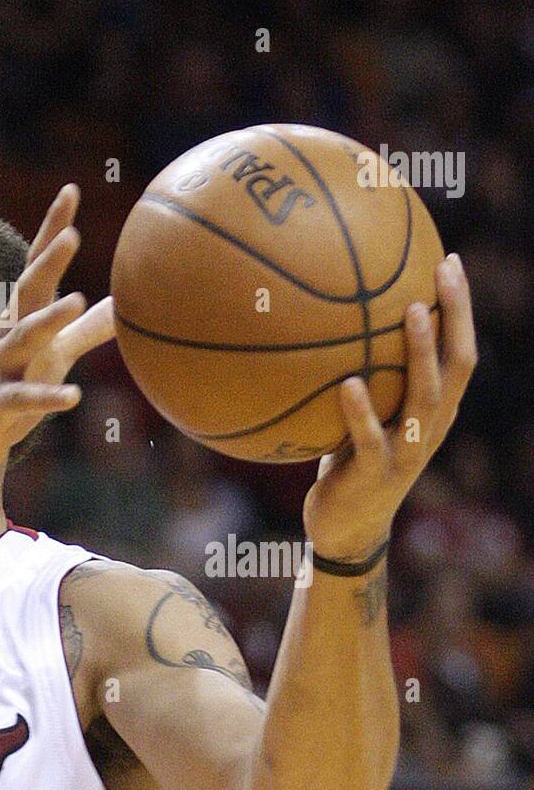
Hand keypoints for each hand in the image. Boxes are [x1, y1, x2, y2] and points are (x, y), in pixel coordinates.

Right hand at [0, 185, 114, 510]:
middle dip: (47, 262)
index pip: (37, 266)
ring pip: (21, 339)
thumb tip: (126, 304)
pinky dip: (46, 397)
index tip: (71, 190)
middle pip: (27, 291)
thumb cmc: (7, 387)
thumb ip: (87, 331)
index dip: (51, 229)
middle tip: (72, 234)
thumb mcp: (52, 355)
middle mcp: (6, 335)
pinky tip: (73, 397)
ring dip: (47, 320)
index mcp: (21, 318)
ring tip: (75, 301)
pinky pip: (21, 400)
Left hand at [302, 253, 476, 559]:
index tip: (449, 260)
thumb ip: (360, 373)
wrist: (346, 529)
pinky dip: (361, 411)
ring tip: (413, 312)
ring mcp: (407, 452)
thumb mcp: (362, 414)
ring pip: (425, 396)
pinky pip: (371, 439)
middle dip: (456, 315)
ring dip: (422, 353)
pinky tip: (347, 384)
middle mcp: (430, 426)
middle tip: (444, 270)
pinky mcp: (376, 474)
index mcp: (433, 410)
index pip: (460, 351)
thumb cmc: (349, 461)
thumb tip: (329, 319)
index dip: (460, 309)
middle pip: (457, 365)